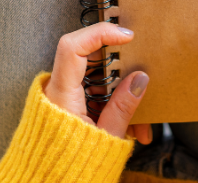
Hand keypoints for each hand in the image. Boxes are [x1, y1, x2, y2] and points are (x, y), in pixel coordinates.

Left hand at [43, 22, 152, 142]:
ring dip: (121, 95)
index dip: (100, 33)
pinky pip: (94, 96)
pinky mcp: (69, 107)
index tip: (126, 35)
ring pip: (95, 80)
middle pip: (88, 59)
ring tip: (139, 124)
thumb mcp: (107, 136)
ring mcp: (62, 98)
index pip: (73, 47)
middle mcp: (57, 91)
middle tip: (140, 74)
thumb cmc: (70, 165)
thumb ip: (123, 106)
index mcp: (61, 94)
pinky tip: (132, 129)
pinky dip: (113, 107)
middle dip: (120, 69)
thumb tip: (140, 78)